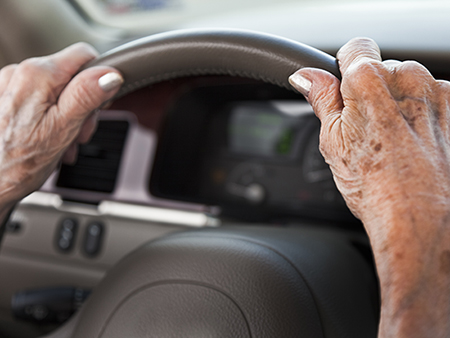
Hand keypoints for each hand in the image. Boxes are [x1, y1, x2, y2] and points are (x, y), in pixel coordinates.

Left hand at [0, 43, 122, 209]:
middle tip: (79, 134)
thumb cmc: (17, 164)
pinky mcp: (6, 99)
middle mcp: (20, 73)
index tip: (99, 106)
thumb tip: (109, 75)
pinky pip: (40, 100)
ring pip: (58, 90)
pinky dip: (50, 119)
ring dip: (68, 117)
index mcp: (37, 74)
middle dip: (83, 106)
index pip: (85, 55)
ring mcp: (10, 86)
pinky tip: (49, 140)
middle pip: (72, 76)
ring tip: (62, 143)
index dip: (100, 80)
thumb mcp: (62, 129)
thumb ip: (87, 96)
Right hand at [290, 38, 449, 336]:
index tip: (345, 88)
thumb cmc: (373, 184)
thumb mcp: (332, 140)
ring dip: (402, 103)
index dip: (346, 68)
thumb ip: (321, 98)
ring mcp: (437, 92)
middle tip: (367, 128)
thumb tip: (305, 76)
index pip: (355, 47)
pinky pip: (436, 100)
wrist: (418, 217)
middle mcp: (408, 76)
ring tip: (393, 141)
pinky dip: (426, 115)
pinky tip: (415, 143)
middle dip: (374, 91)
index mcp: (368, 78)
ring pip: (411, 85)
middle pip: (385, 68)